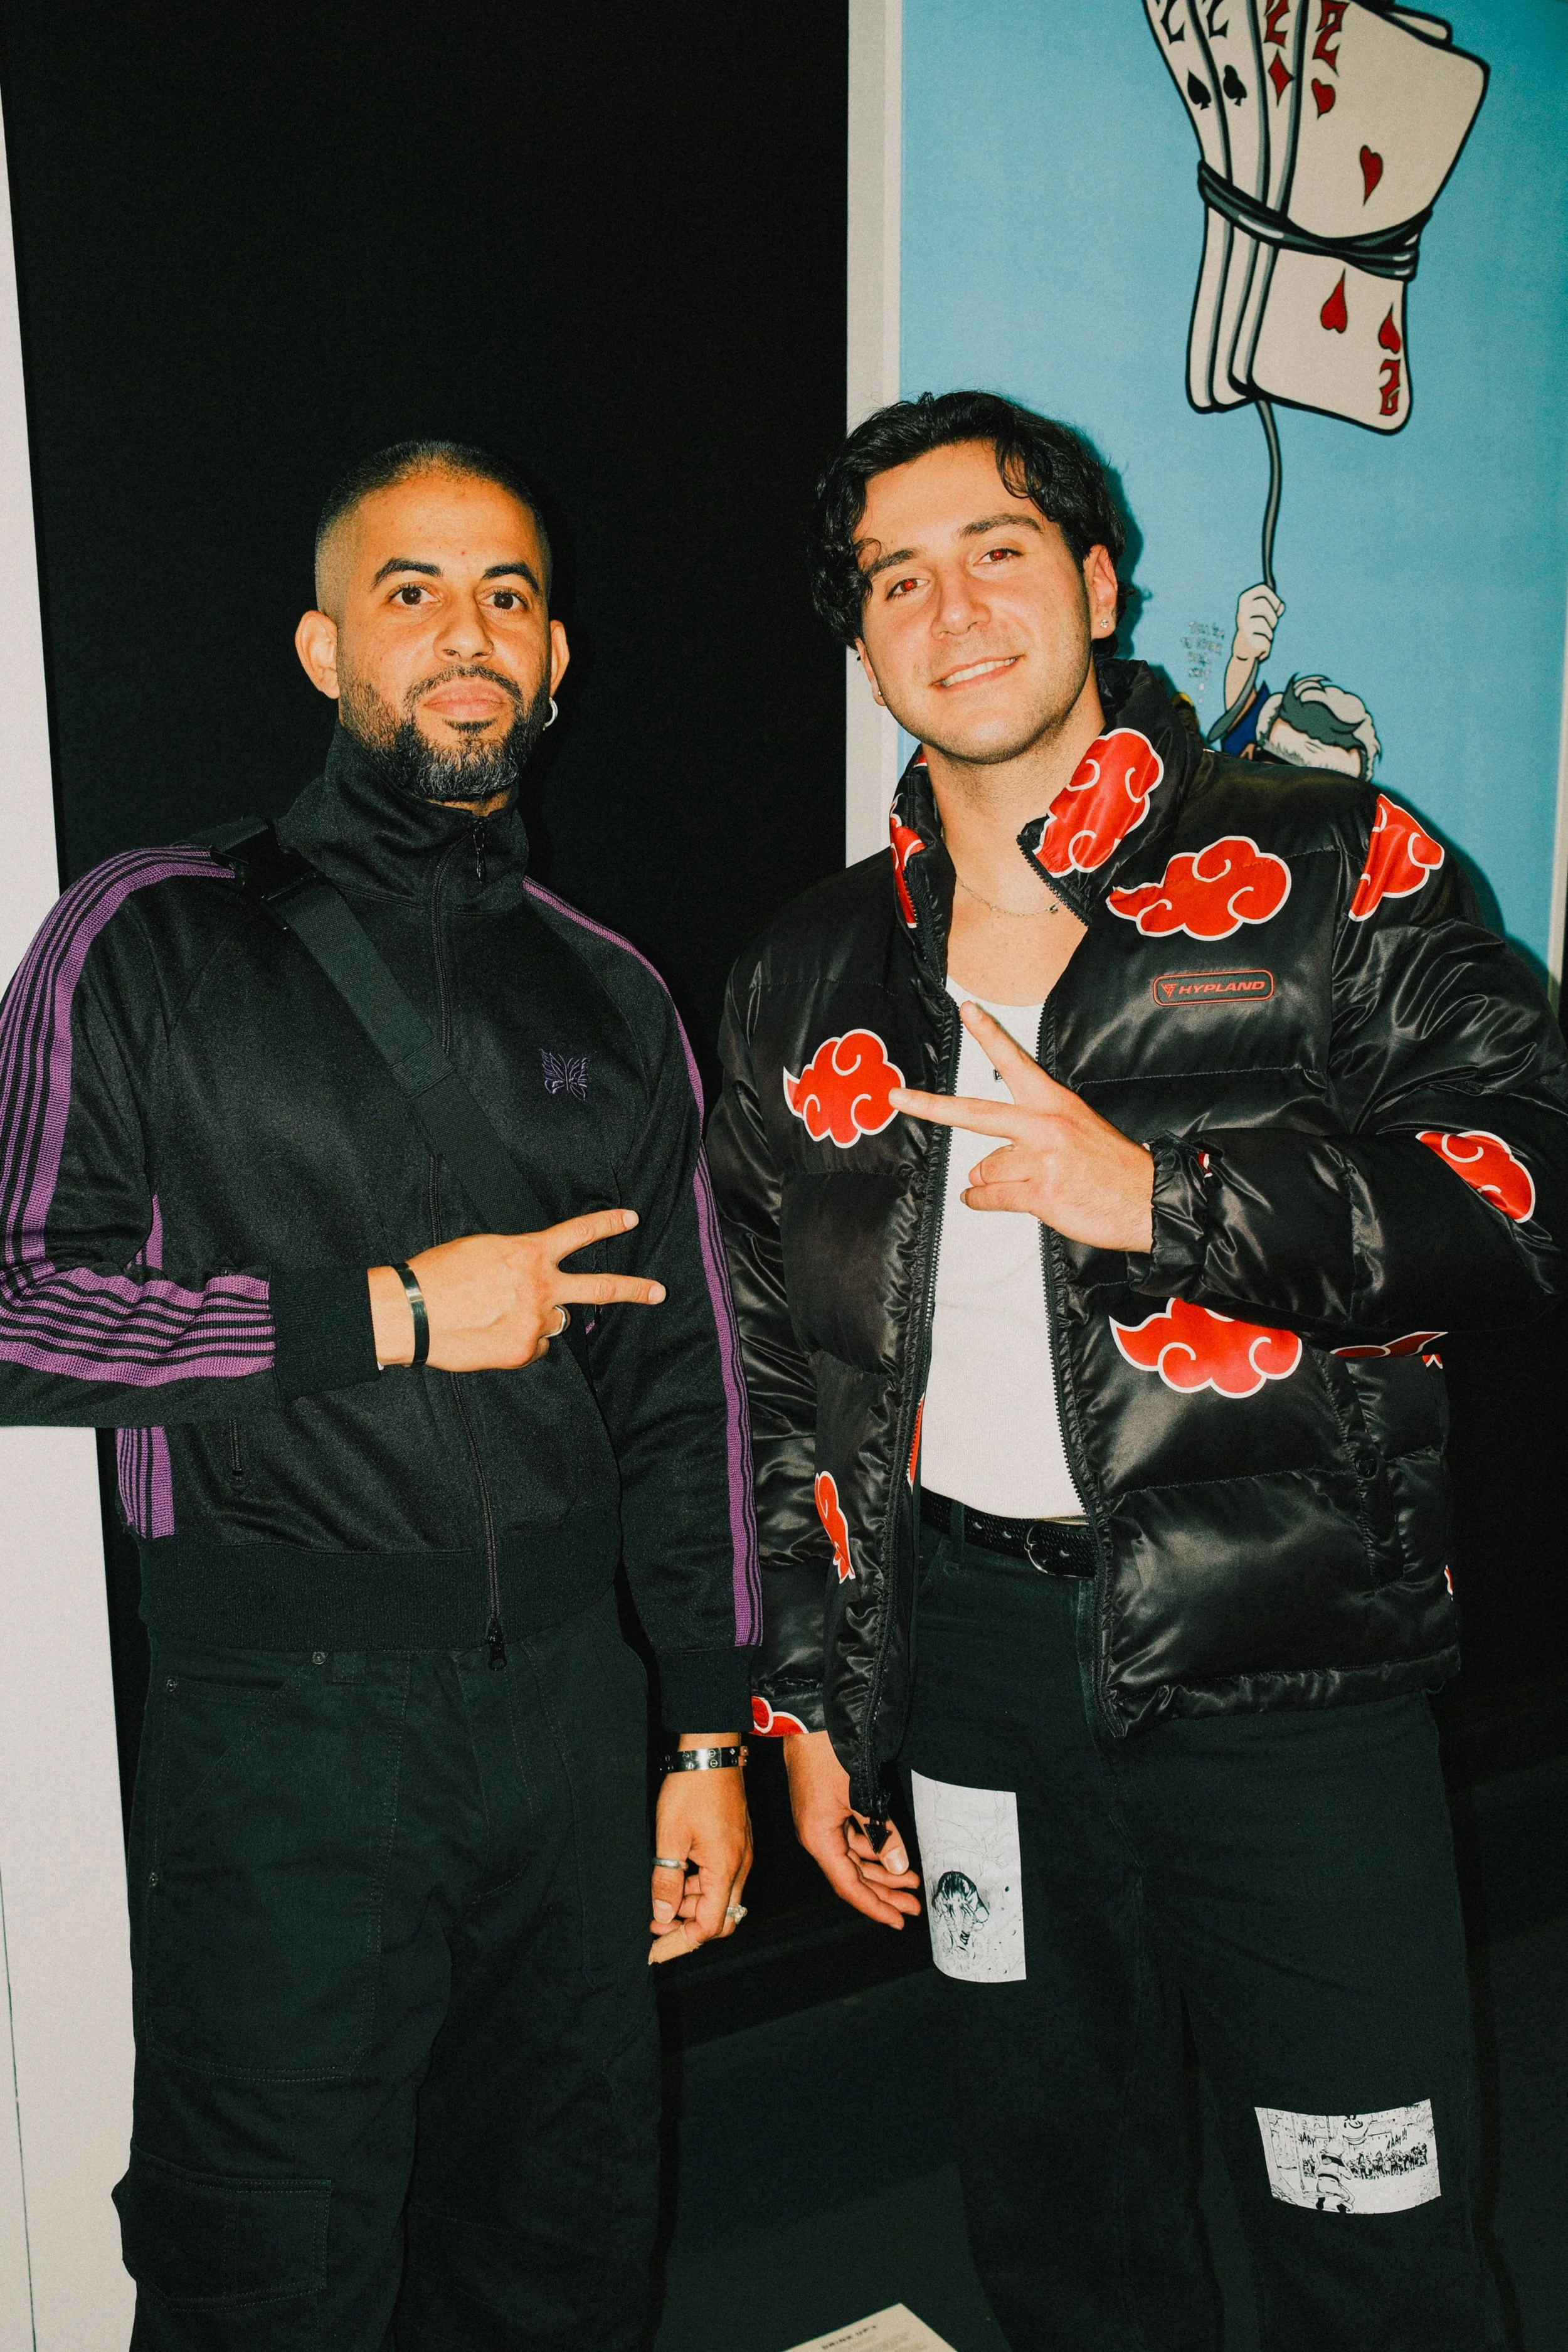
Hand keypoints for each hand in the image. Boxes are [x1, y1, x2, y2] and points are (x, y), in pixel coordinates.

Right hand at [368, 1207, 661, 1370]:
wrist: (412, 1311)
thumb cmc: (439, 1275)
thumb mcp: (482, 1249)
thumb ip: (517, 1259)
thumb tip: (531, 1275)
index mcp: (529, 1253)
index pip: (578, 1233)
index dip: (607, 1224)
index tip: (631, 1219)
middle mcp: (540, 1286)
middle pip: (598, 1289)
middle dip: (632, 1289)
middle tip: (658, 1291)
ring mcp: (536, 1321)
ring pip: (554, 1322)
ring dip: (536, 1320)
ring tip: (498, 1315)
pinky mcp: (523, 1349)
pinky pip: (533, 1346)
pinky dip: (518, 1342)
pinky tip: (490, 1334)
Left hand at [648, 1734, 752, 1964]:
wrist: (712, 1752)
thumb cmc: (692, 1788)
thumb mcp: (669, 1836)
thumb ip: (666, 1880)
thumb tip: (663, 1917)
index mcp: (726, 1868)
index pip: (709, 1925)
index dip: (681, 1942)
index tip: (655, 1947)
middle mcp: (740, 1866)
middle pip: (721, 1918)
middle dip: (689, 1927)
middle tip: (657, 1925)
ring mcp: (741, 1855)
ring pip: (720, 1898)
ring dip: (692, 1905)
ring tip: (661, 1895)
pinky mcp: (737, 1844)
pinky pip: (722, 1879)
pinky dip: (699, 1886)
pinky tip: (676, 1875)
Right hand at [784, 1730, 920, 1929]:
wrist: (809, 1718)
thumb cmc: (828, 1754)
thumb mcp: (861, 1796)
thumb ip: (882, 1834)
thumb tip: (898, 1867)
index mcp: (818, 1839)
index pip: (849, 1886)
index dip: (874, 1906)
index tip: (898, 1919)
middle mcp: (817, 1836)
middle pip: (853, 1876)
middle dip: (884, 1891)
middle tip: (912, 1904)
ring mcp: (821, 1821)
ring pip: (854, 1857)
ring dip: (882, 1869)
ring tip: (910, 1880)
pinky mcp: (828, 1807)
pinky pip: (852, 1837)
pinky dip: (874, 1847)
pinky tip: (893, 1852)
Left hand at [889, 1003, 1153, 1251]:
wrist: (1151, 1200)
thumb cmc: (1113, 1167)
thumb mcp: (1076, 1131)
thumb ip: (1027, 1138)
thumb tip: (977, 1166)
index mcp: (1054, 1102)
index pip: (1015, 1061)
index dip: (988, 1034)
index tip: (966, 1010)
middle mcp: (1044, 1125)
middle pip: (975, 1113)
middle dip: (930, 1106)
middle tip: (899, 1097)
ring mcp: (1041, 1160)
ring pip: (984, 1169)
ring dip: (992, 1182)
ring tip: (1028, 1184)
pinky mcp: (1040, 1193)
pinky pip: (989, 1197)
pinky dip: (983, 1201)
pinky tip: (996, 1200)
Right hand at [1231, 581, 1283, 664]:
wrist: (1245, 650)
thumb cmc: (1259, 627)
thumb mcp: (1267, 614)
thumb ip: (1275, 606)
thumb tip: (1281, 606)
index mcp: (1245, 599)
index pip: (1262, 589)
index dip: (1274, 597)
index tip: (1277, 607)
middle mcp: (1241, 610)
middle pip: (1264, 604)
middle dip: (1273, 617)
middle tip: (1272, 626)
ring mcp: (1243, 624)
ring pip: (1264, 623)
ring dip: (1270, 632)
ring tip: (1265, 637)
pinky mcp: (1246, 638)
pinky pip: (1265, 638)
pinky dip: (1267, 644)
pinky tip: (1261, 646)